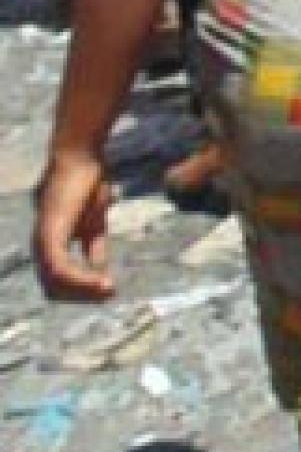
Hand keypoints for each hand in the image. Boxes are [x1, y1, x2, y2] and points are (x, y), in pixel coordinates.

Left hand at [33, 152, 114, 301]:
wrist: (79, 155)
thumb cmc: (86, 182)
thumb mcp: (95, 219)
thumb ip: (93, 243)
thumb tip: (100, 267)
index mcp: (49, 243)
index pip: (56, 280)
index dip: (79, 290)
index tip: (107, 290)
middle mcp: (40, 245)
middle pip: (52, 287)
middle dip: (82, 295)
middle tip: (110, 293)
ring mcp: (42, 239)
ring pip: (55, 281)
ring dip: (84, 289)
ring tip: (110, 289)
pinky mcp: (50, 232)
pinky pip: (60, 266)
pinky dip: (80, 277)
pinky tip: (101, 279)